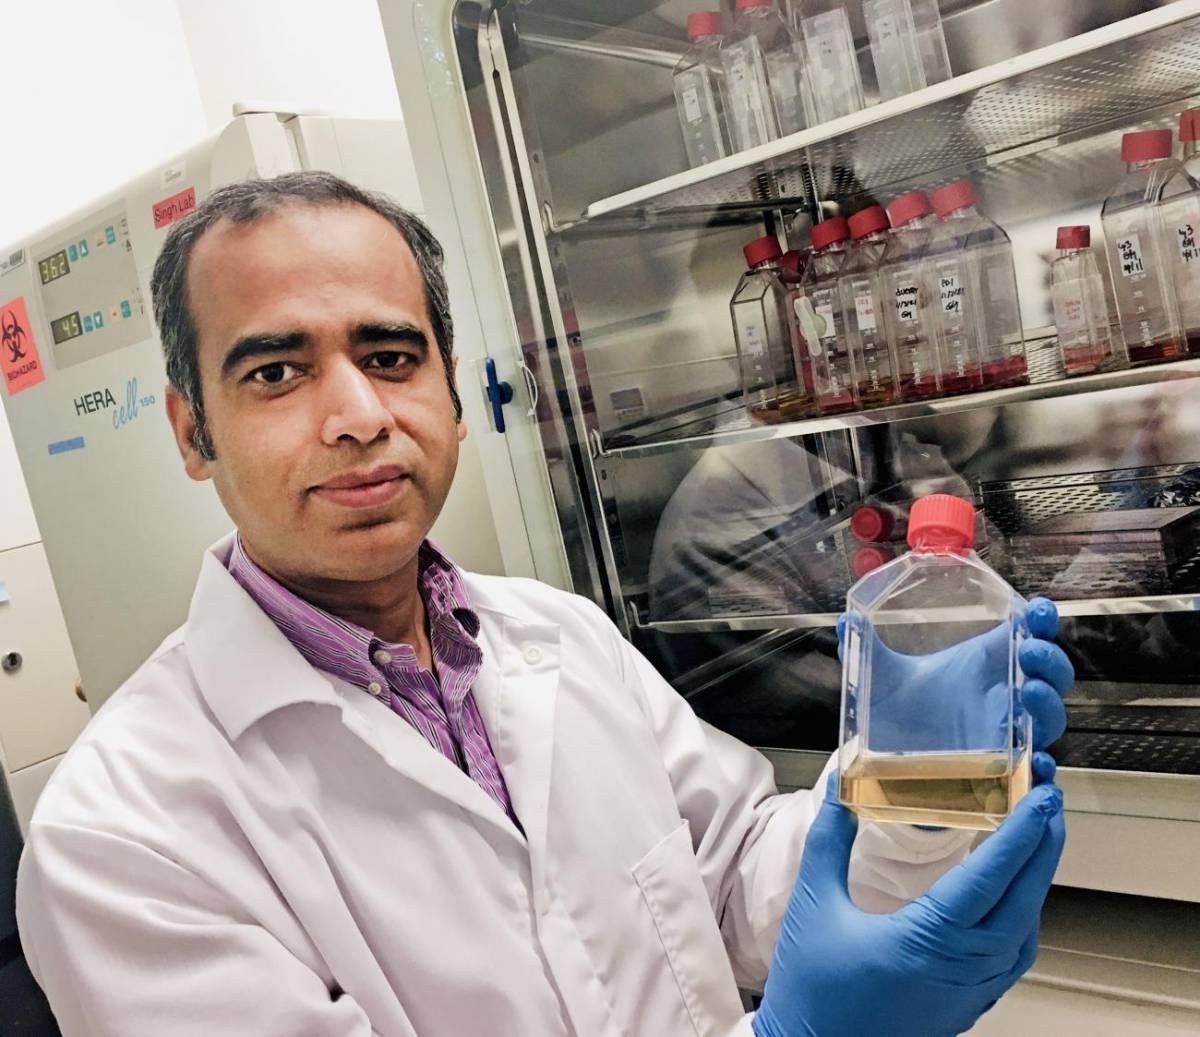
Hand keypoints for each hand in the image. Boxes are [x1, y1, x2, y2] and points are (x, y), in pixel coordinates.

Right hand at [753, 773, 1065, 1036]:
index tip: (1042, 797)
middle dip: (1044, 845)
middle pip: (1023, 899)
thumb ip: (829, 843)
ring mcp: (972, 991)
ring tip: (1038, 837)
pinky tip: (1015, 897)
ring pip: (1025, 929)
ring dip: (1037, 880)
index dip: (1022, 833)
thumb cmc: (812, 985)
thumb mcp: (813, 904)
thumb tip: (839, 792)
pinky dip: (1024, 917)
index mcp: (928, 938)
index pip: (990, 876)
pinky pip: (1013, 956)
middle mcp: (963, 967)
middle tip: (1051, 798)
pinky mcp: (969, 1005)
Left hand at [839, 597, 1072, 767]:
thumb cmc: (895, 712)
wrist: (886, 765)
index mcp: (983, 664)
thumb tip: (846, 619)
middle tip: (1030, 651)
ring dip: (1048, 702)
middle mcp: (1003, 695)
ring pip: (1049, 718)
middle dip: (1050, 660)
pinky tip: (1038, 759)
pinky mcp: (1001, 770)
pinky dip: (1042, 766)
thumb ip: (864, 648)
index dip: (1039, 620)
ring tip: (1029, 691)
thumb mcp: (879, 678)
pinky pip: (1034, 768)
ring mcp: (1006, 733)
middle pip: (1049, 675)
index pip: (1026, 635)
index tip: (1036, 609)